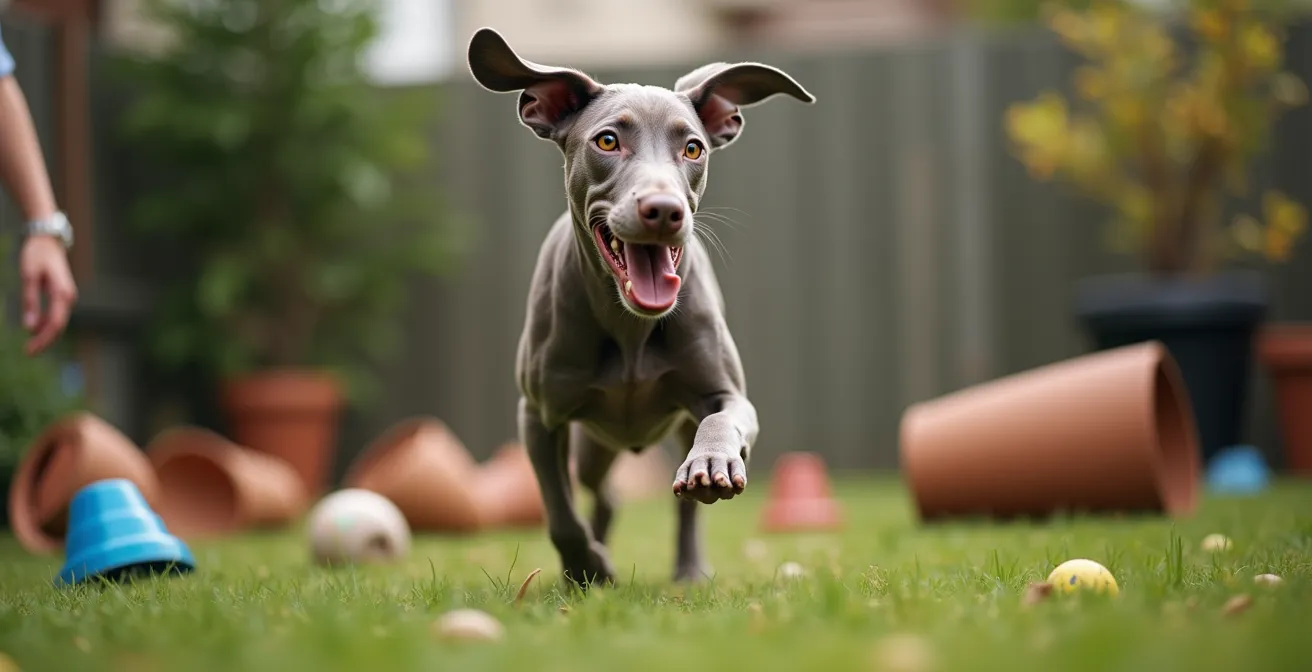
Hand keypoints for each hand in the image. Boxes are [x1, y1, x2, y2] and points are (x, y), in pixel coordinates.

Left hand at [20, 234, 76, 355]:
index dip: (43, 340)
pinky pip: (57, 315)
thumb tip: (29, 327)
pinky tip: (35, 329)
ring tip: (30, 345)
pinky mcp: (62, 296)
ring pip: (58, 322)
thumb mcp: (29, 277)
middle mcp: (68, 298)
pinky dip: (46, 325)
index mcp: (62, 294)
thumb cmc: (37, 255)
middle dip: (44, 341)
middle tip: (28, 352)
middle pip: (58, 326)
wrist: (48, 240)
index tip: (29, 350)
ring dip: (45, 334)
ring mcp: (67, 297)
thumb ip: (30, 301)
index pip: (54, 324)